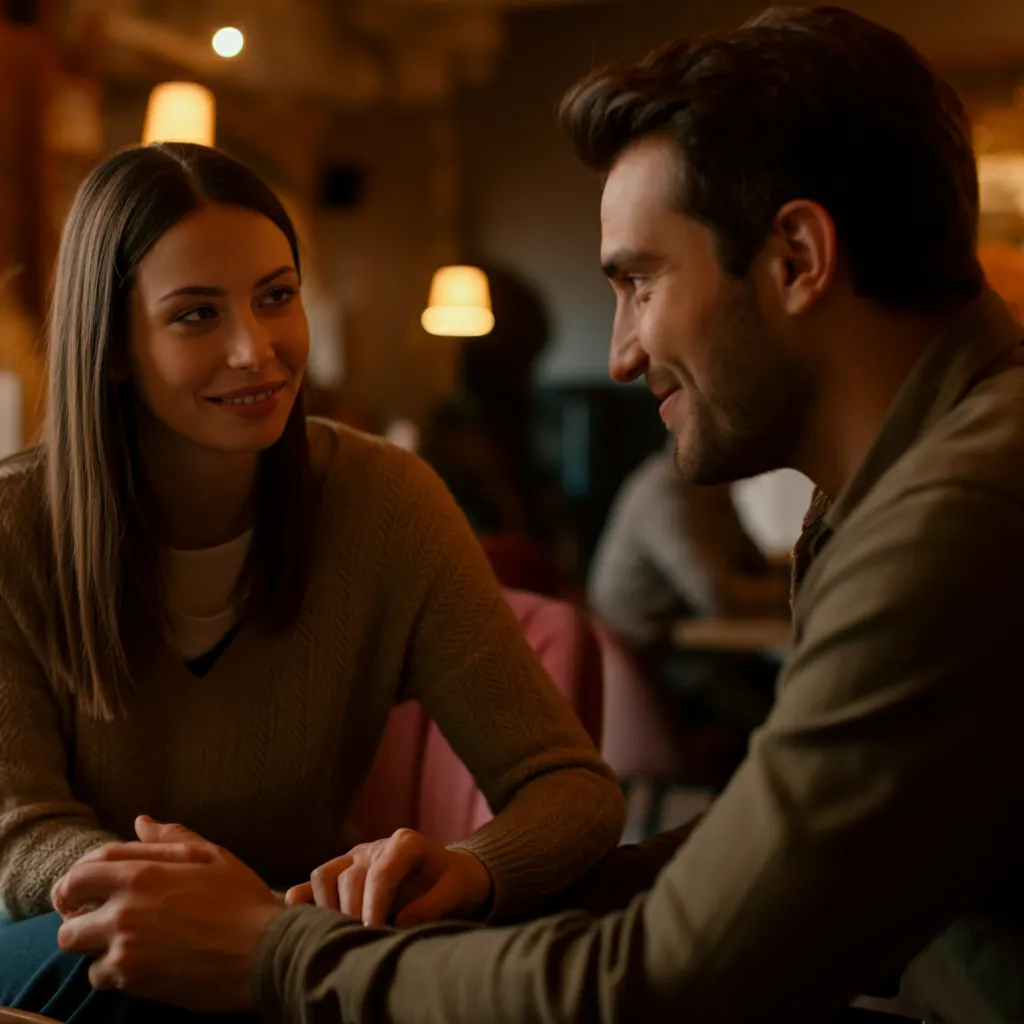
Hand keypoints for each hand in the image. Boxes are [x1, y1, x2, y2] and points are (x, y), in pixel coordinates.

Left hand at [51, 816, 284, 1013]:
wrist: (262, 952)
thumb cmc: (242, 899)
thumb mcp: (212, 856)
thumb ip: (172, 838)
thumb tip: (141, 822)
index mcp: (142, 874)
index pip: (81, 871)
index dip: (77, 879)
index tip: (86, 887)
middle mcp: (124, 911)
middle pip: (68, 916)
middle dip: (77, 914)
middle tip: (97, 914)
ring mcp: (125, 949)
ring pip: (79, 948)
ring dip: (93, 942)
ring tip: (119, 937)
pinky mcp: (132, 981)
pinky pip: (99, 976)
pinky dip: (112, 970)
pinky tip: (138, 960)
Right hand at [285, 827, 491, 927]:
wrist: (449, 875)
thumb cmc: (455, 883)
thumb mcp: (457, 892)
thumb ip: (432, 906)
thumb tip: (400, 924)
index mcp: (405, 843)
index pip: (381, 872)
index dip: (374, 905)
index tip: (373, 932)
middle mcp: (375, 847)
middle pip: (349, 876)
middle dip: (352, 912)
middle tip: (358, 941)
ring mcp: (355, 858)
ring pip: (325, 874)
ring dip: (327, 906)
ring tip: (339, 935)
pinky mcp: (341, 872)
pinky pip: (314, 881)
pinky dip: (302, 897)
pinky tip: (295, 914)